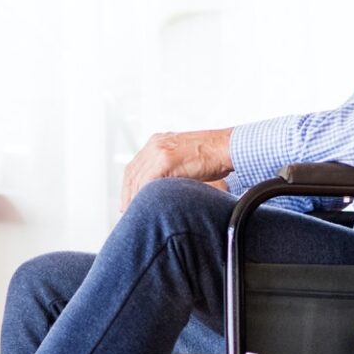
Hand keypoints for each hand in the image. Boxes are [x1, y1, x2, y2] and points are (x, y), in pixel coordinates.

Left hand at [119, 128, 233, 211]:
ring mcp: (160, 151)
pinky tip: (145, 206)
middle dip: (127, 193)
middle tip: (126, 210)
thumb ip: (172, 167)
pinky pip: (147, 181)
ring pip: (137, 178)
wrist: (227, 147)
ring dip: (133, 197)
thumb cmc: (214, 155)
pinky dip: (143, 195)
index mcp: (158, 141)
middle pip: (131, 172)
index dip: (128, 185)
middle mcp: (155, 144)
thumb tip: (165, 187)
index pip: (135, 165)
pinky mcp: (166, 160)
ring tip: (134, 212)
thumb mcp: (186, 156)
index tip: (127, 200)